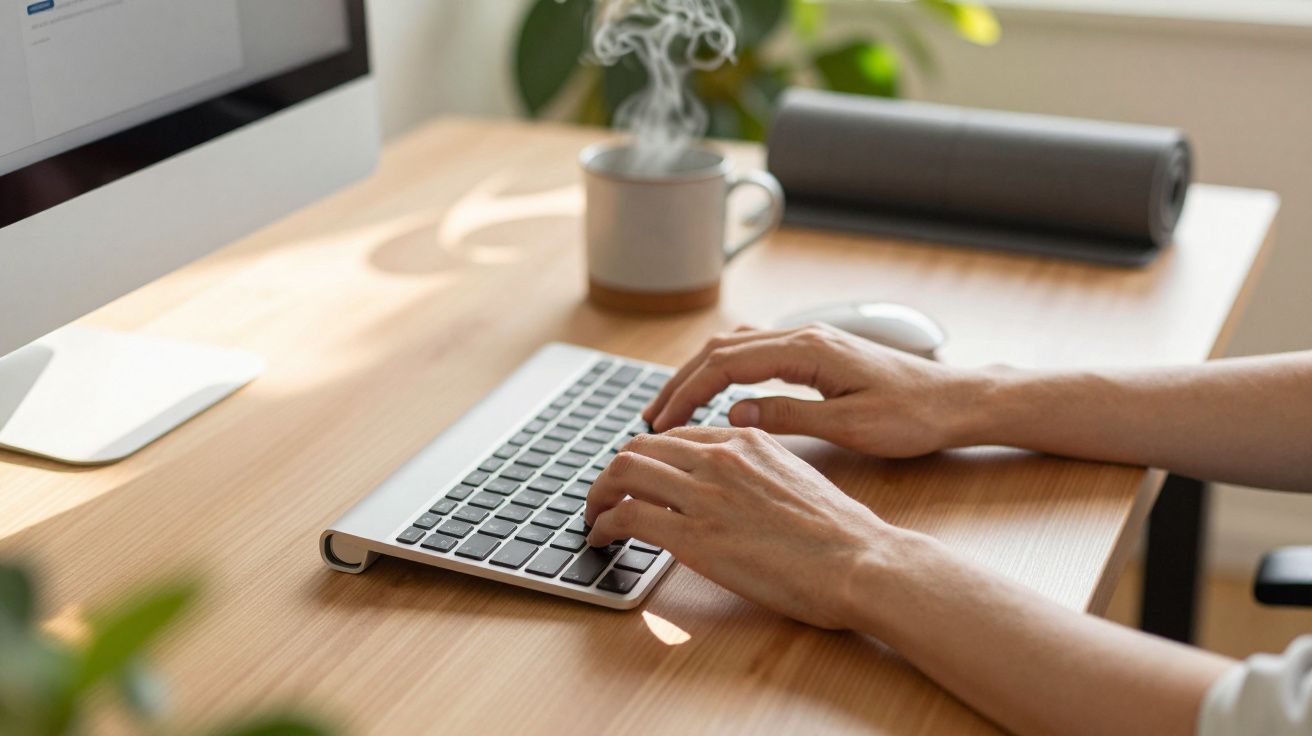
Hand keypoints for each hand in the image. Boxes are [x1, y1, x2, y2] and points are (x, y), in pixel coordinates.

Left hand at [584, 426, 890, 628]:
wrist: (858, 561)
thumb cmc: (840, 534)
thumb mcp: (795, 478)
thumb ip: (756, 472)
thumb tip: (734, 491)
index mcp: (747, 440)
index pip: (676, 437)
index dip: (648, 457)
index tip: (637, 478)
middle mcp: (721, 457)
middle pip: (639, 448)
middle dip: (612, 473)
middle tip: (604, 497)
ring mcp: (706, 494)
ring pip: (623, 473)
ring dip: (598, 495)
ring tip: (594, 517)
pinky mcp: (695, 535)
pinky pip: (627, 516)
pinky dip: (604, 524)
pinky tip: (603, 538)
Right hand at [644, 324, 985, 457]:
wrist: (957, 401)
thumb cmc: (913, 416)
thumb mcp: (850, 427)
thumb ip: (790, 417)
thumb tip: (735, 414)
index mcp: (808, 349)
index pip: (726, 363)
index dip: (687, 391)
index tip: (661, 422)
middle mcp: (804, 335)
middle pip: (722, 348)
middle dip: (681, 381)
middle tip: (652, 418)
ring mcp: (810, 340)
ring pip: (736, 345)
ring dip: (700, 373)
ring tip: (674, 407)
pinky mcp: (818, 352)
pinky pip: (757, 352)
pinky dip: (726, 369)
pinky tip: (717, 394)